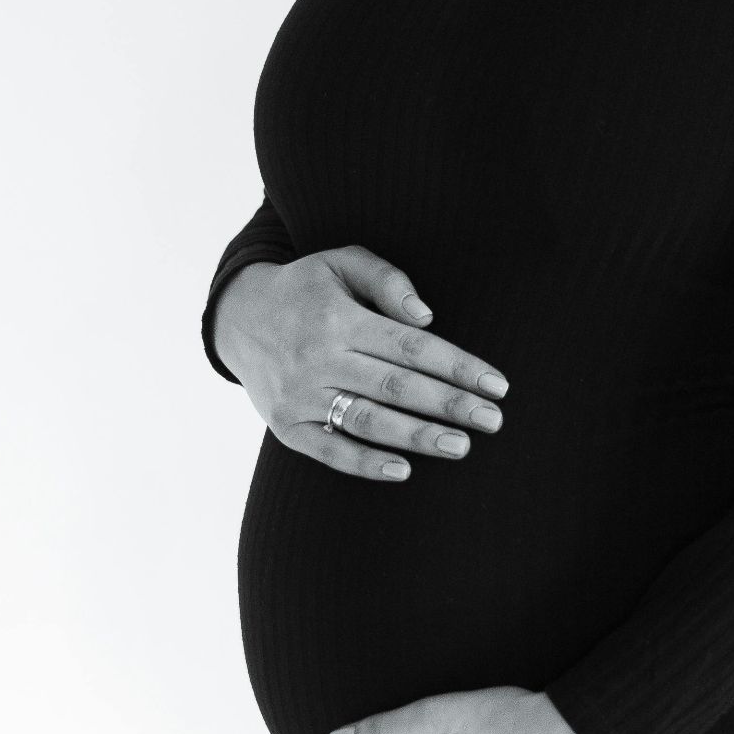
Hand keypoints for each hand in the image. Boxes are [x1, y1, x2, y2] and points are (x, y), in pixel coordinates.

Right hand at [213, 244, 511, 481]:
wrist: (236, 318)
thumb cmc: (307, 289)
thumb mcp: (341, 263)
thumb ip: (387, 280)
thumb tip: (427, 317)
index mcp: (340, 318)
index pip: (411, 346)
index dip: (457, 367)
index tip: (497, 385)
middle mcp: (319, 358)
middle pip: (396, 386)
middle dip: (450, 405)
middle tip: (493, 421)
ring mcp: (301, 396)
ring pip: (368, 420)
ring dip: (417, 437)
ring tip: (461, 447)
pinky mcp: (286, 426)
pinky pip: (329, 450)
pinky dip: (365, 463)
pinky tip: (403, 470)